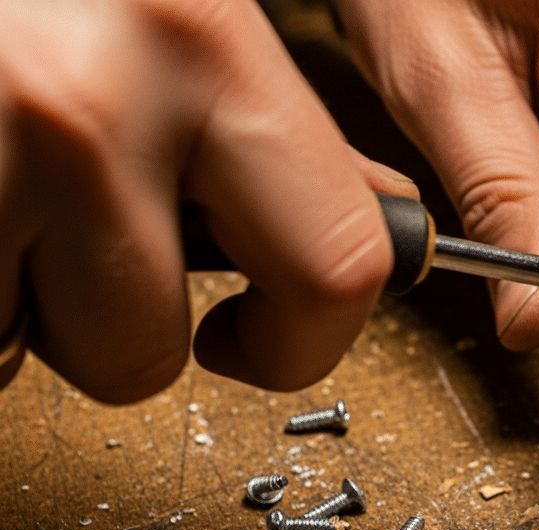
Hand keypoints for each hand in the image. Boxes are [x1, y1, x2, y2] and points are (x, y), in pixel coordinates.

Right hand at [0, 0, 408, 401]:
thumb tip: (369, 214)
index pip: (337, 265)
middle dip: (121, 343)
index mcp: (203, 37)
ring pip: (31, 345)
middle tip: (84, 274)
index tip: (259, 336)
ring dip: (15, 300)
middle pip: (148, 352)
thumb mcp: (175, 5)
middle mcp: (94, 96)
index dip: (301, 341)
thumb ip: (261, 111)